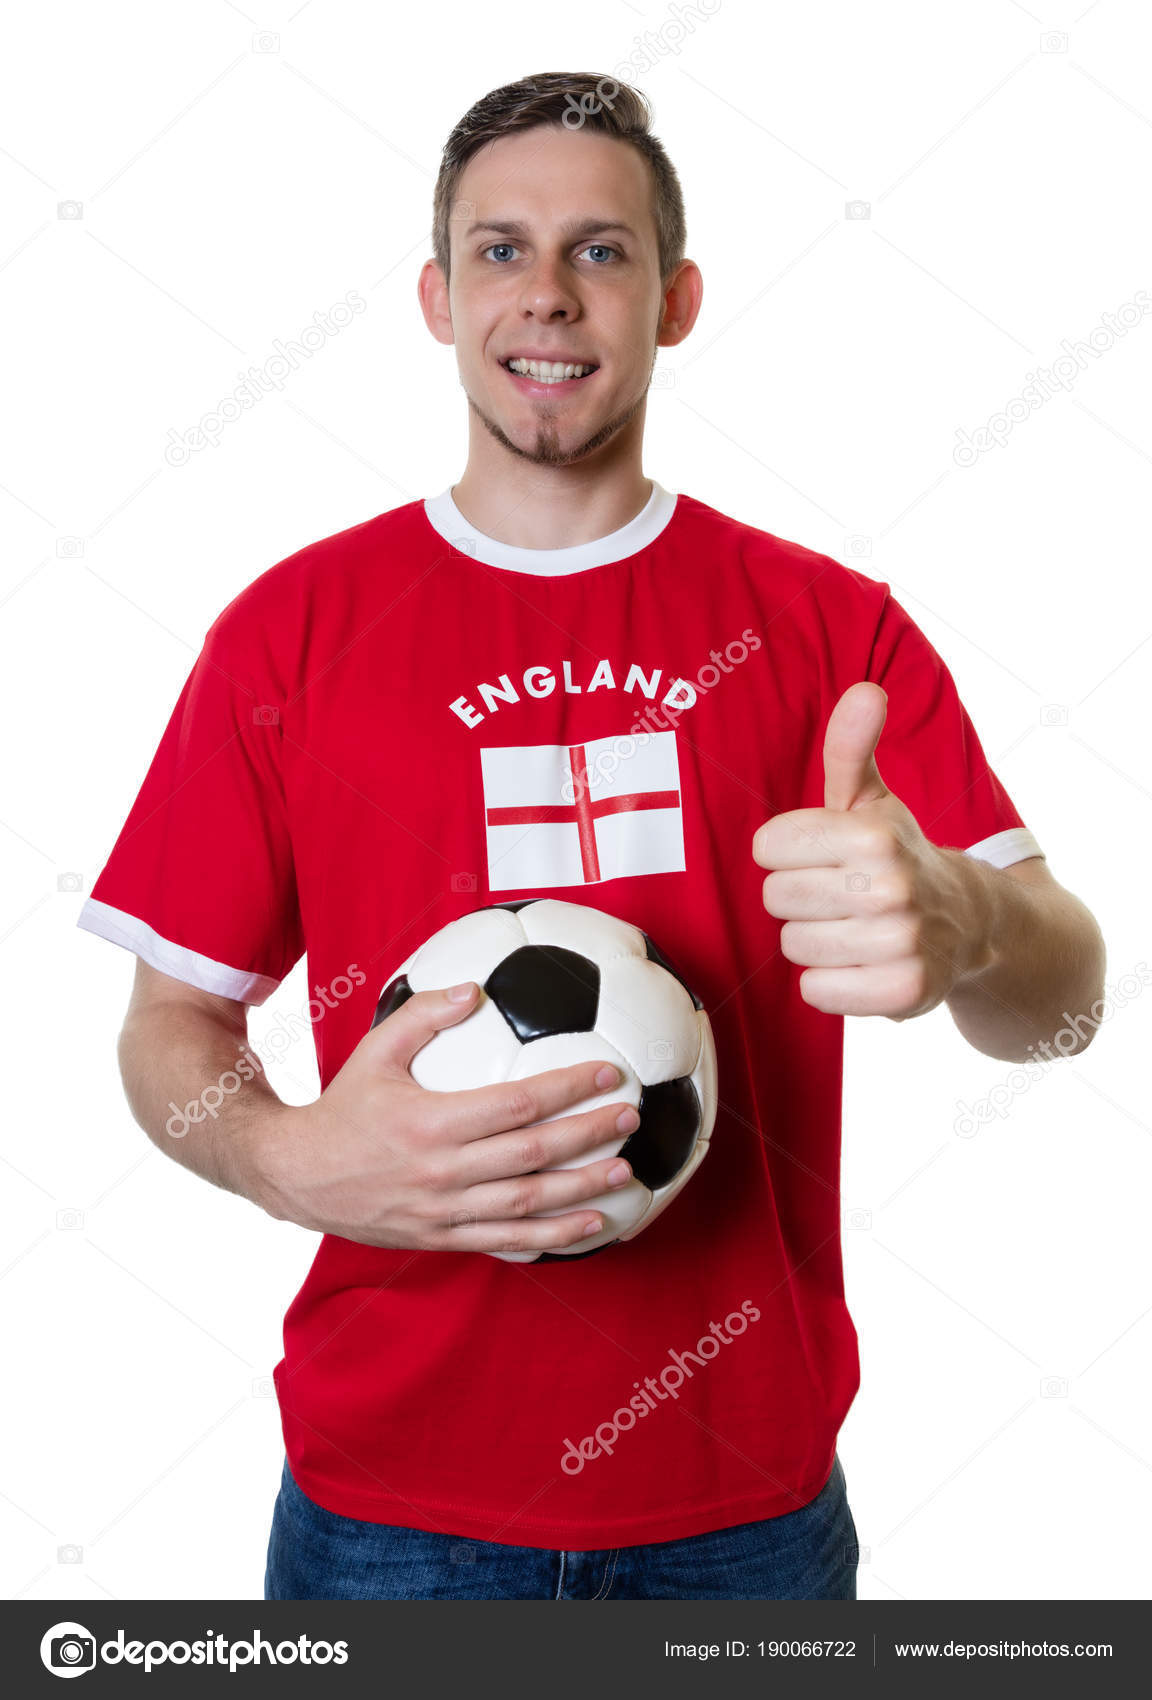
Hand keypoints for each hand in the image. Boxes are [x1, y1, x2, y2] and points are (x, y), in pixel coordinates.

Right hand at [254, 982, 639, 1253]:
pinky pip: (505, 1241)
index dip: (567, 1087)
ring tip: (625, 1173)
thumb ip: (424, 1016)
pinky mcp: (442, 1237)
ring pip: (525, 1204)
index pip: (515, 1104)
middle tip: (631, 1117)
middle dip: (588, 1135)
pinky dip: (551, 1237)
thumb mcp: (375, 1052)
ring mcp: (443, 1211)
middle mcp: (442, 1171)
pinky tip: (589, 1226)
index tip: (608, 1072)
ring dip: (581, 1190)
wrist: (298, 1177)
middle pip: (531, 1154)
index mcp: (431, 1122)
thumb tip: (474, 989)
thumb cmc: (343, 1107)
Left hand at [751, 682, 988, 1018]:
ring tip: (852, 928)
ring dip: (814, 940)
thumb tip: (864, 690)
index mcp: (874, 834)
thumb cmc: (895, 855)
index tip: (819, 854)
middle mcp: (891, 888)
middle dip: (799, 896)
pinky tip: (860, 964)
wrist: (969, 922)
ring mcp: (900, 943)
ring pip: (793, 945)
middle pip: (776, 897)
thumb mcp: (871, 800)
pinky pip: (816, 991)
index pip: (768, 846)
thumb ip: (851, 748)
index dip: (786, 851)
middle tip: (838, 894)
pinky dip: (830, 983)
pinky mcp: (903, 992)